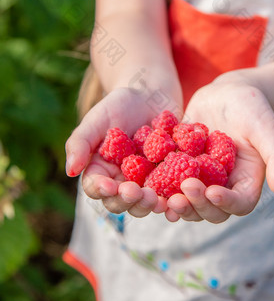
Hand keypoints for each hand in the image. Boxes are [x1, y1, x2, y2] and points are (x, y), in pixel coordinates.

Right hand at [65, 87, 174, 217]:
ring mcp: (145, 182)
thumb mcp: (97, 118)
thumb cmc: (120, 104)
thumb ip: (80, 142)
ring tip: (157, 199)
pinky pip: (169, 193)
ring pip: (144, 203)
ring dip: (148, 205)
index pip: (96, 187)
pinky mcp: (168, 179)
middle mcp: (121, 181)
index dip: (101, 190)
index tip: (110, 186)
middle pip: (120, 201)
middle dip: (127, 201)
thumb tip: (70, 171)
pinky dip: (172, 200)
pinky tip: (177, 198)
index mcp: (101, 170)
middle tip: (136, 192)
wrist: (153, 95)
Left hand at [165, 75, 273, 222]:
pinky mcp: (182, 168)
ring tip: (162, 200)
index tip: (212, 192)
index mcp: (246, 181)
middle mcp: (223, 185)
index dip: (226, 203)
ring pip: (189, 201)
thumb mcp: (265, 128)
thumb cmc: (252, 107)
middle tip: (180, 197)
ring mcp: (202, 178)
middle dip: (196, 206)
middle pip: (211, 209)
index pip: (239, 203)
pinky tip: (146, 185)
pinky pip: (170, 182)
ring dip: (177, 204)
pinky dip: (160, 187)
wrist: (227, 92)